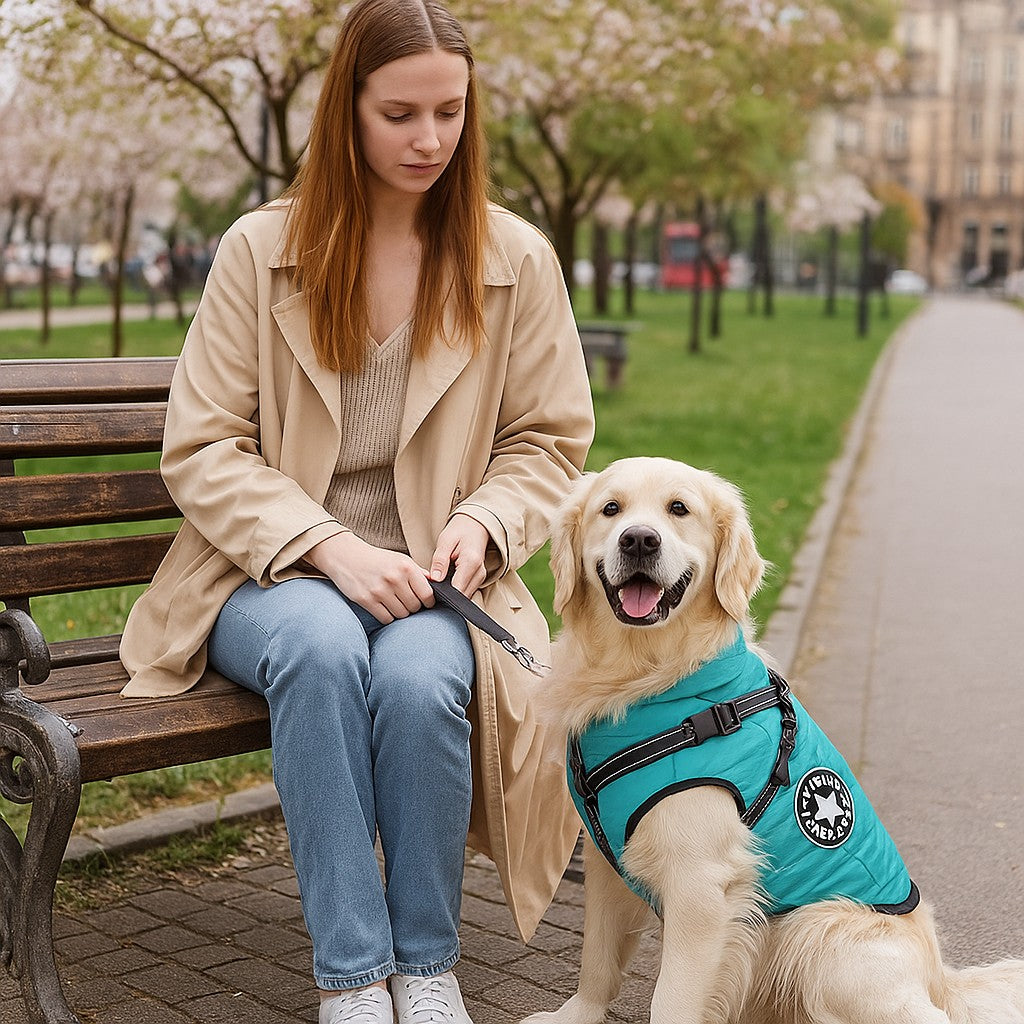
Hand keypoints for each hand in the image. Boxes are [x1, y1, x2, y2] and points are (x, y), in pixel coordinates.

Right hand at [305, 532, 434, 622]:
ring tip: (395, 604)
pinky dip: (387, 616)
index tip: (425, 602)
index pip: (427, 594)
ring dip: (400, 612)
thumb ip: (418, 572)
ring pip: (401, 614)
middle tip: (407, 602)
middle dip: (413, 607)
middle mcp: (394, 578)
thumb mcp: (399, 559)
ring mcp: (379, 590)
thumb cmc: (375, 559)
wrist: (345, 556)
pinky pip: (386, 618)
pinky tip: (384, 608)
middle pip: (415, 606)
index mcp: (406, 566)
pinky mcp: (366, 600)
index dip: (428, 602)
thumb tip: (435, 583)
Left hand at [430, 514, 490, 597]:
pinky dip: (455, 590)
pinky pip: (466, 591)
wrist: (474, 526)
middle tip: (432, 586)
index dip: (442, 593)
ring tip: (439, 582)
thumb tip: (435, 580)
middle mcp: (479, 572)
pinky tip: (447, 582)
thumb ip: (440, 561)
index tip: (430, 590)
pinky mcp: (478, 580)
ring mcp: (480, 577)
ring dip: (451, 594)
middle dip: (445, 595)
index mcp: (471, 562)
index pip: (457, 589)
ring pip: (464, 596)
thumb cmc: (459, 532)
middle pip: (461, 596)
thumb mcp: (445, 541)